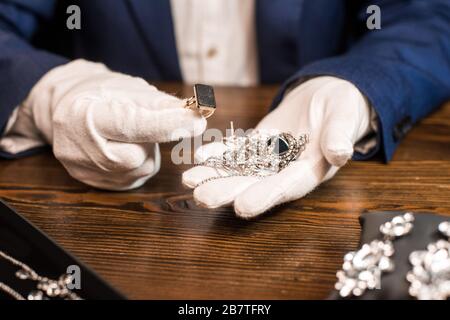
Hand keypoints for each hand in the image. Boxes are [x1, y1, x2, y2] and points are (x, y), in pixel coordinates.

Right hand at [2, 59, 205, 189]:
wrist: (65, 109)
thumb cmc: (101, 94)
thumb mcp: (128, 89)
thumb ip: (161, 104)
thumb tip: (197, 114)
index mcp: (84, 115)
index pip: (132, 126)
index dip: (167, 125)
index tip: (197, 122)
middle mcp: (79, 149)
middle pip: (138, 155)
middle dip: (150, 139)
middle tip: (139, 121)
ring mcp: (85, 171)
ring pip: (141, 168)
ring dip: (145, 151)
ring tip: (127, 134)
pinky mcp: (95, 184)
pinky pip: (134, 178)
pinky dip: (138, 163)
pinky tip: (122, 148)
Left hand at [182, 76, 371, 217]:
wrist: (330, 96)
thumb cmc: (344, 107)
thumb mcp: (346, 117)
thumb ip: (341, 136)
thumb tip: (340, 154)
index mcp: (311, 170)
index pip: (287, 187)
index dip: (265, 197)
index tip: (242, 206)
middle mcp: (287, 170)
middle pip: (256, 184)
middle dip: (228, 192)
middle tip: (201, 198)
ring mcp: (271, 157)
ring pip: (241, 170)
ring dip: (215, 176)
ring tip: (189, 180)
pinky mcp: (260, 143)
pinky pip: (238, 149)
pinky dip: (220, 152)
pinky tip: (200, 155)